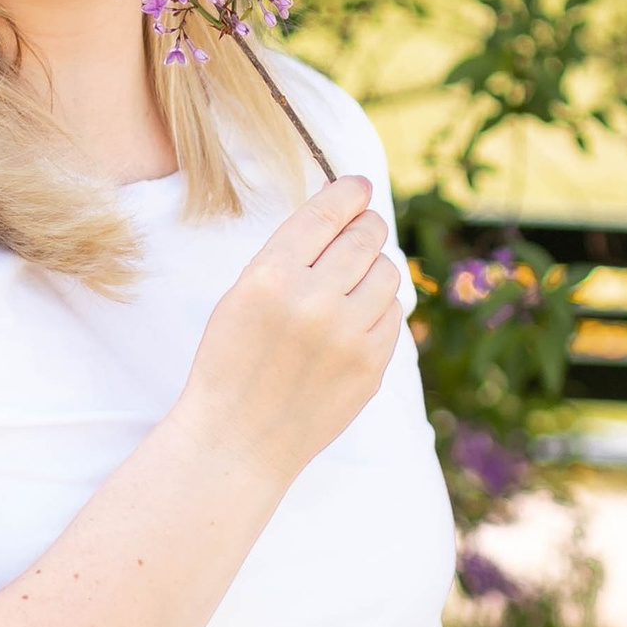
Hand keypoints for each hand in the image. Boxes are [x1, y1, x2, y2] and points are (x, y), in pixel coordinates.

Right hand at [181, 178, 400, 485]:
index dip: (348, 193)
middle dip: (367, 226)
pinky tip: (354, 322)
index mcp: (270, 278)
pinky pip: (393, 316)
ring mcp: (347, 337)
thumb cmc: (232, 363)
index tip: (361, 186)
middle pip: (366, 238)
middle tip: (364, 226)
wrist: (238, 439)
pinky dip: (379, 311)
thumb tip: (342, 214)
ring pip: (388, 273)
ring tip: (353, 283)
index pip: (325, 215)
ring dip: (375, 269)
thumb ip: (288, 257)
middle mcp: (313, 303)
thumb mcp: (240, 297)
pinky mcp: (371, 367)